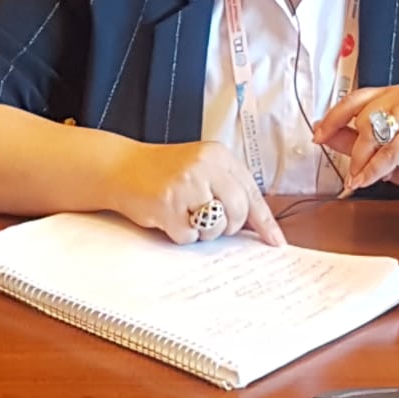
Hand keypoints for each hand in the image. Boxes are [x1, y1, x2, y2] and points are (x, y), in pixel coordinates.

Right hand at [108, 139, 286, 246]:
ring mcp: (186, 185)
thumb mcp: (201, 167)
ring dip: (202, 231)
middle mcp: (205, 166)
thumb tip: (256, 225)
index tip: (276, 242)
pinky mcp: (167, 205)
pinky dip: (181, 234)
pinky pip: (189, 236)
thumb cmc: (165, 171)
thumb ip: (227, 187)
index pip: (251, 192)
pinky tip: (169, 217)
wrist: (123, 167)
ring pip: (215, 228)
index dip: (264, 221)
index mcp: (218, 155)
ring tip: (185, 213)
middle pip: (237, 212)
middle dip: (228, 226)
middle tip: (210, 221)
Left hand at [314, 85, 398, 206]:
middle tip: (350, 172)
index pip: (353, 99)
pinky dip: (374, 170)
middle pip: (361, 118)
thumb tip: (325, 134)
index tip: (318, 135)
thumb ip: (355, 139)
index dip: (332, 118)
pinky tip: (370, 179)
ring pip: (372, 134)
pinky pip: (388, 153)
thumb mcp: (384, 150)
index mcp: (393, 96)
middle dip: (352, 151)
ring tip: (361, 178)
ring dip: (362, 162)